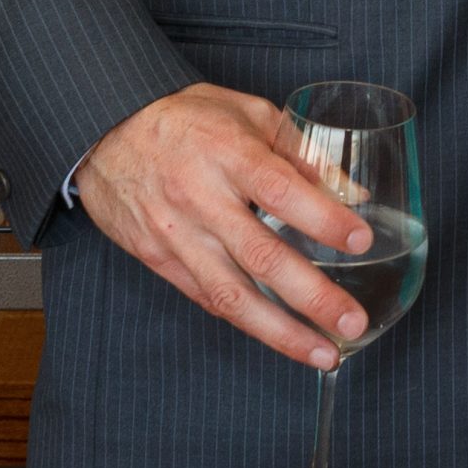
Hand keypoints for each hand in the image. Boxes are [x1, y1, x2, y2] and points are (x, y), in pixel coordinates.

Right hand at [73, 83, 373, 367]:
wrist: (105, 131)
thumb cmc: (186, 117)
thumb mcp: (249, 113)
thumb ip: (302, 151)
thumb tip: (353, 193)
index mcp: (227, 153)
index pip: (281, 190)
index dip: (322, 219)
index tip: (362, 239)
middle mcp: (201, 199)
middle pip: (261, 256)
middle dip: (312, 297)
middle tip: (352, 321)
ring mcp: (176, 235)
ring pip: (232, 294)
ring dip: (281, 332)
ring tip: (324, 353)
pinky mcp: (158, 259)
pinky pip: (207, 298)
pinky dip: (246, 321)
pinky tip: (280, 337)